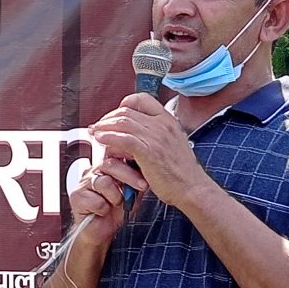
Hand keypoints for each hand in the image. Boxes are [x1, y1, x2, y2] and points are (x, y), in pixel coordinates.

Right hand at [67, 133, 150, 248]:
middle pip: (110, 165)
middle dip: (129, 176)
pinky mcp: (76, 196)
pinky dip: (103, 210)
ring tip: (113, 205)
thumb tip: (147, 169)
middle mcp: (93, 172)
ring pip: (104, 183)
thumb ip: (135, 181)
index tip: (145, 168)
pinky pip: (97, 201)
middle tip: (142, 186)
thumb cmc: (114, 213)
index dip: (131, 162)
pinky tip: (101, 212)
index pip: (117, 157)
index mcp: (105, 169)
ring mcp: (83, 183)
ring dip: (115, 198)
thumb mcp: (131, 195)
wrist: (101, 233)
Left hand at [88, 93, 209, 212]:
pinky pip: (124, 139)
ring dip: (104, 126)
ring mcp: (156, 137)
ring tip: (95, 133)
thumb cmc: (181, 171)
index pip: (142, 99)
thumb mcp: (171, 144)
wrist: (193, 188)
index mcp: (168, 120)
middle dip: (108, 117)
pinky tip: (101, 140)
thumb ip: (156, 134)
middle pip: (127, 111)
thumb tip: (136, 132)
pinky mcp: (150, 152)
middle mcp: (162, 124)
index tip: (114, 115)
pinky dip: (109, 137)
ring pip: (123, 122)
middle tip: (98, 126)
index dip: (124, 104)